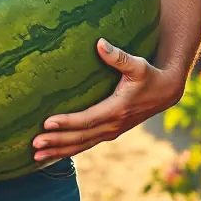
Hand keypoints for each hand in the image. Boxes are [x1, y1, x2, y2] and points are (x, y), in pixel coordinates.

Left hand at [31, 38, 184, 161]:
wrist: (165, 92)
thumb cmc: (149, 75)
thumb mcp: (137, 64)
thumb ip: (118, 56)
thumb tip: (100, 43)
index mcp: (116, 110)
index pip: (87, 119)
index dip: (67, 122)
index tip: (47, 123)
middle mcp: (112, 126)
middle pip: (80, 138)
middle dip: (57, 142)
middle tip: (34, 145)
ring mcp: (111, 132)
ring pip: (81, 146)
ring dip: (59, 151)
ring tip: (36, 157)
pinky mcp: (109, 133)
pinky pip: (85, 145)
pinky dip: (68, 151)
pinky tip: (51, 155)